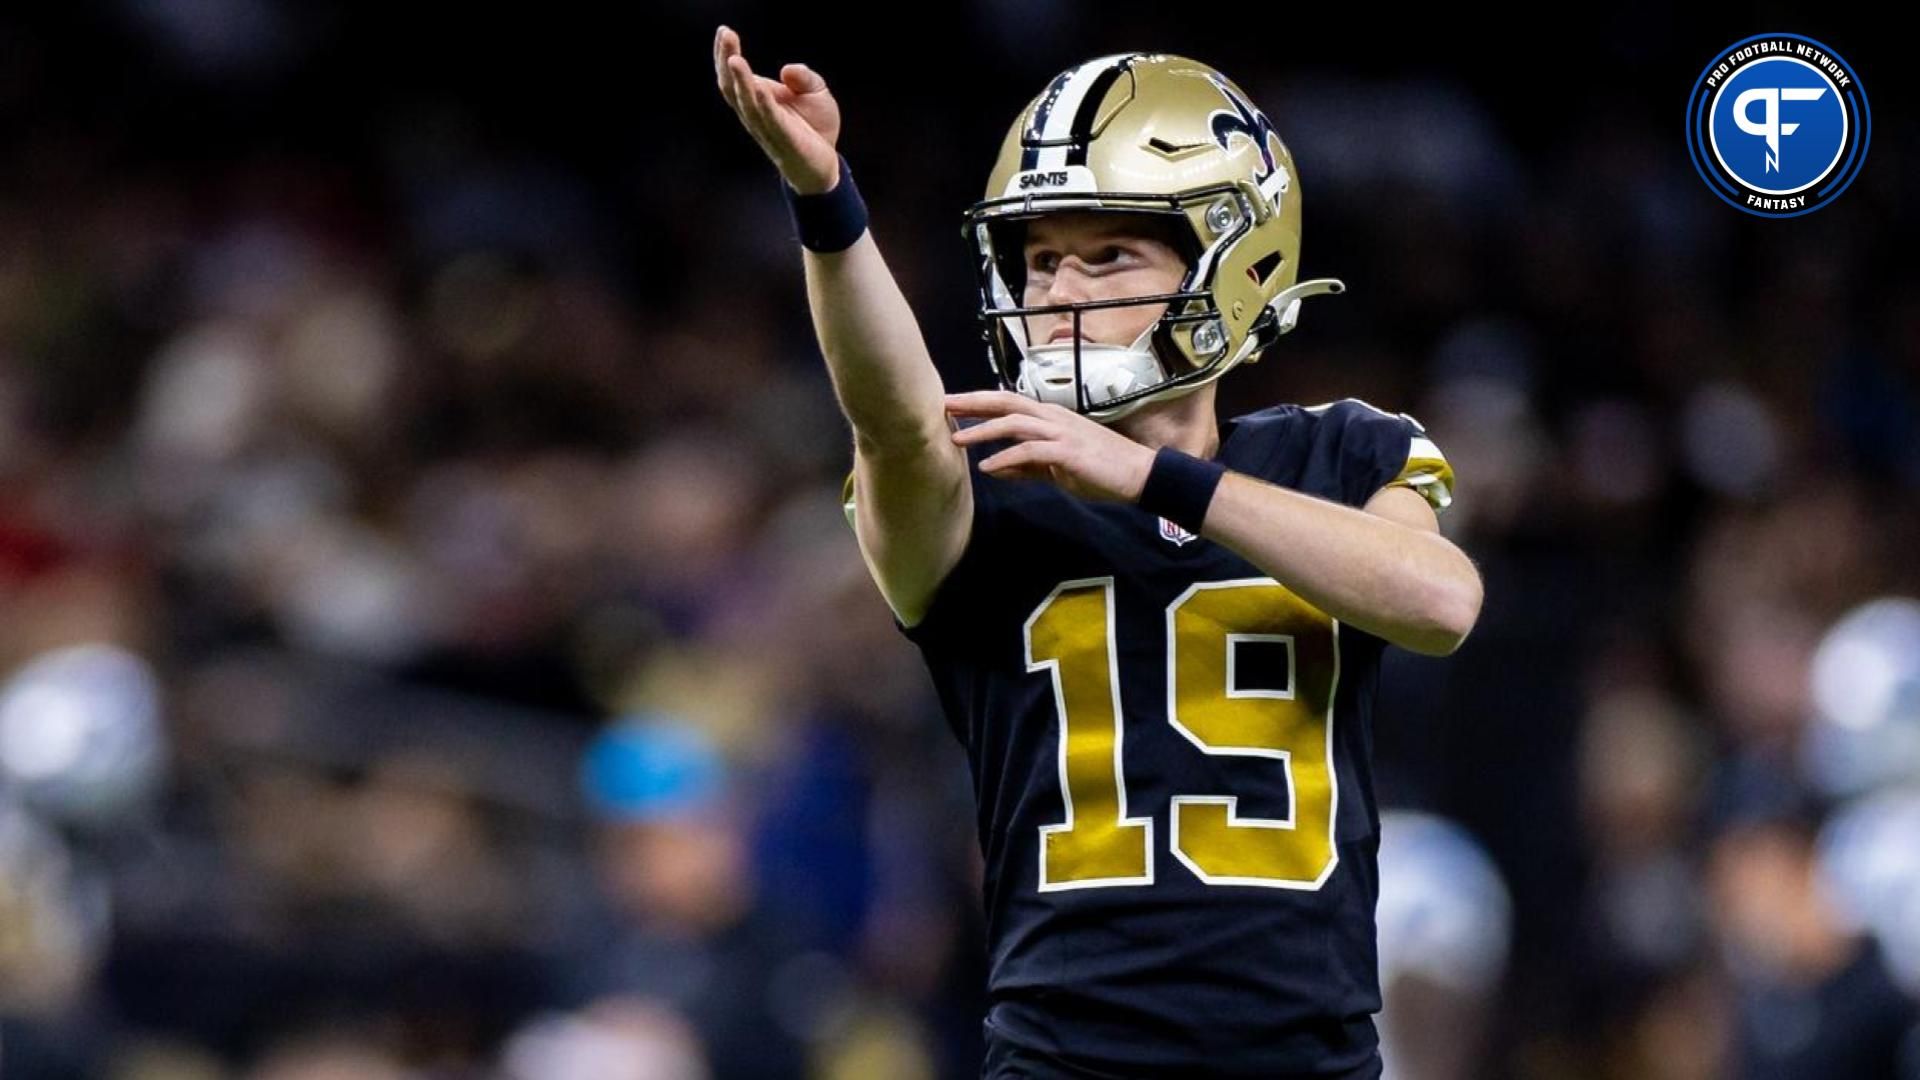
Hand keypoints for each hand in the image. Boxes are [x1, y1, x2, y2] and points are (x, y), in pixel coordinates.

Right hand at [713, 26, 842, 194]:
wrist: (826, 165)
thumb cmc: (816, 127)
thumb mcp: (816, 92)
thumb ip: (803, 76)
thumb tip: (785, 70)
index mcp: (757, 100)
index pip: (733, 77)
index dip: (725, 55)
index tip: (724, 31)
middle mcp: (755, 114)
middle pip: (732, 87)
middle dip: (726, 60)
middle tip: (724, 34)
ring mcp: (767, 129)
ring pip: (747, 103)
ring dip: (740, 80)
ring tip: (735, 58)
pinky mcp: (785, 140)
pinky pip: (770, 121)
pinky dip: (763, 104)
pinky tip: (758, 88)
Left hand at [946, 391, 1156, 504]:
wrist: (1139, 475)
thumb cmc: (1100, 470)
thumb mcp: (1056, 469)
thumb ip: (1026, 466)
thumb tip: (996, 468)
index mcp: (1050, 418)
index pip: (1008, 403)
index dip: (979, 402)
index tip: (952, 404)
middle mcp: (1053, 418)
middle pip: (1006, 403)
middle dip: (973, 403)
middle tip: (942, 404)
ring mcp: (1061, 432)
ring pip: (1014, 423)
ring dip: (983, 431)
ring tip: (957, 439)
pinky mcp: (1067, 451)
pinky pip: (1030, 451)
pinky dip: (1006, 458)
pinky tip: (987, 467)